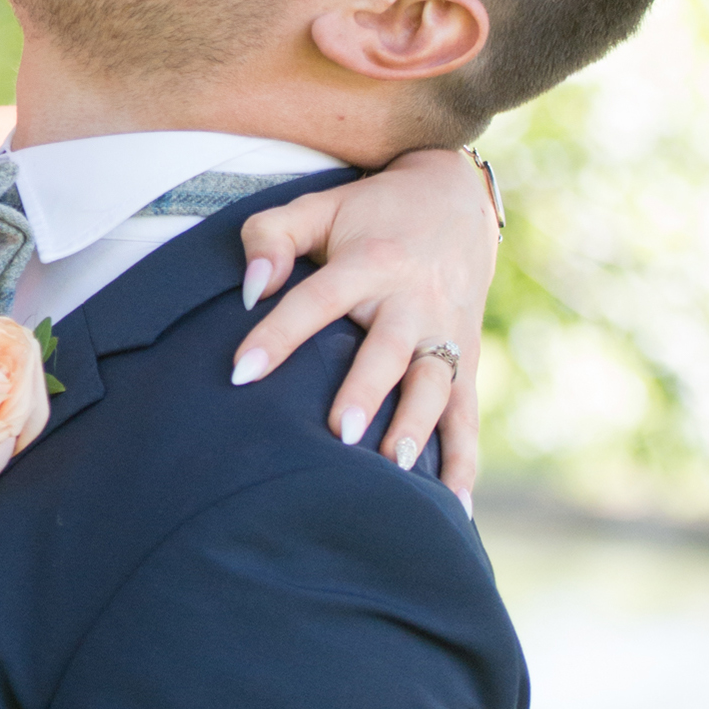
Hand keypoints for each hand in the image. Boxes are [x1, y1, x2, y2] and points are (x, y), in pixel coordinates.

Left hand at [229, 147, 495, 512]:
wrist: (455, 199)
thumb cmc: (367, 214)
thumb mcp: (317, 206)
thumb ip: (271, 237)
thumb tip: (250, 289)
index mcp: (370, 262)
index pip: (317, 300)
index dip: (279, 334)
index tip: (239, 372)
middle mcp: (414, 300)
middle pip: (388, 350)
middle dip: (366, 391)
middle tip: (339, 433)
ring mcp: (447, 332)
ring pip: (436, 385)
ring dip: (417, 428)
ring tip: (394, 470)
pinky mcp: (469, 358)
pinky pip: (469, 415)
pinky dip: (464, 461)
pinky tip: (454, 508)